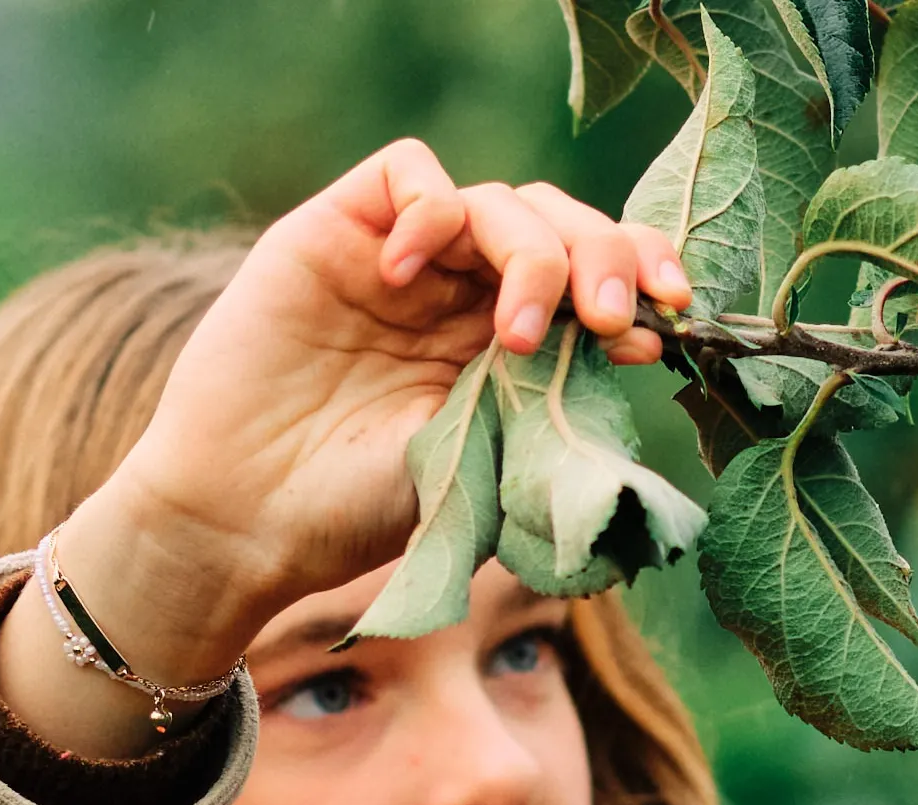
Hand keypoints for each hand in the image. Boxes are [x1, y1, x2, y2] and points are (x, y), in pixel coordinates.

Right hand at [3, 142, 688, 746]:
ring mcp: (405, 259)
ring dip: (532, 253)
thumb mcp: (485, 466)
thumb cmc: (361, 509)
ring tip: (515, 333)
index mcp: (513, 348)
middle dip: (606, 262)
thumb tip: (648, 351)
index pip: (597, 280)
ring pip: (500, 199)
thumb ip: (551, 406)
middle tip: (607, 323)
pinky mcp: (337, 231)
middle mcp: (466, 293)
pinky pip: (407, 173)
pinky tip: (414, 274)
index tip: (669, 326)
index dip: (641, 284)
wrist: (248, 518)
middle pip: (563, 227)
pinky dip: (432, 208)